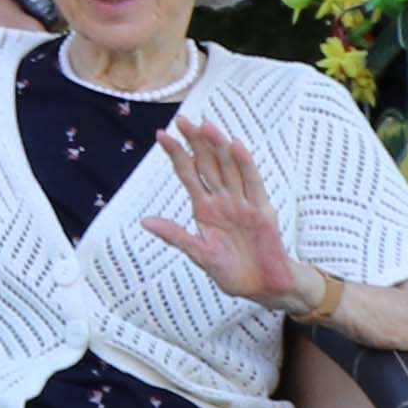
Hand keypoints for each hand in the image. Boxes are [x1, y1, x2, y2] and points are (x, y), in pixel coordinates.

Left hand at [139, 118, 308, 307]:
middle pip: (208, 164)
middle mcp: (223, 199)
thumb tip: (144, 220)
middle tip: (183, 119)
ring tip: (206, 126)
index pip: (188, 173)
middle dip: (195, 142)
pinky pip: (253, 183)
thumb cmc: (230, 270)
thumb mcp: (199, 253)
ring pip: (229, 168)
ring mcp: (243, 202)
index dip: (176, 154)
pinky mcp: (262, 211)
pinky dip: (245, 164)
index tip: (160, 134)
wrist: (262, 287)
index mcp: (204, 207)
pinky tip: (236, 146)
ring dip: (218, 147)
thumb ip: (176, 235)